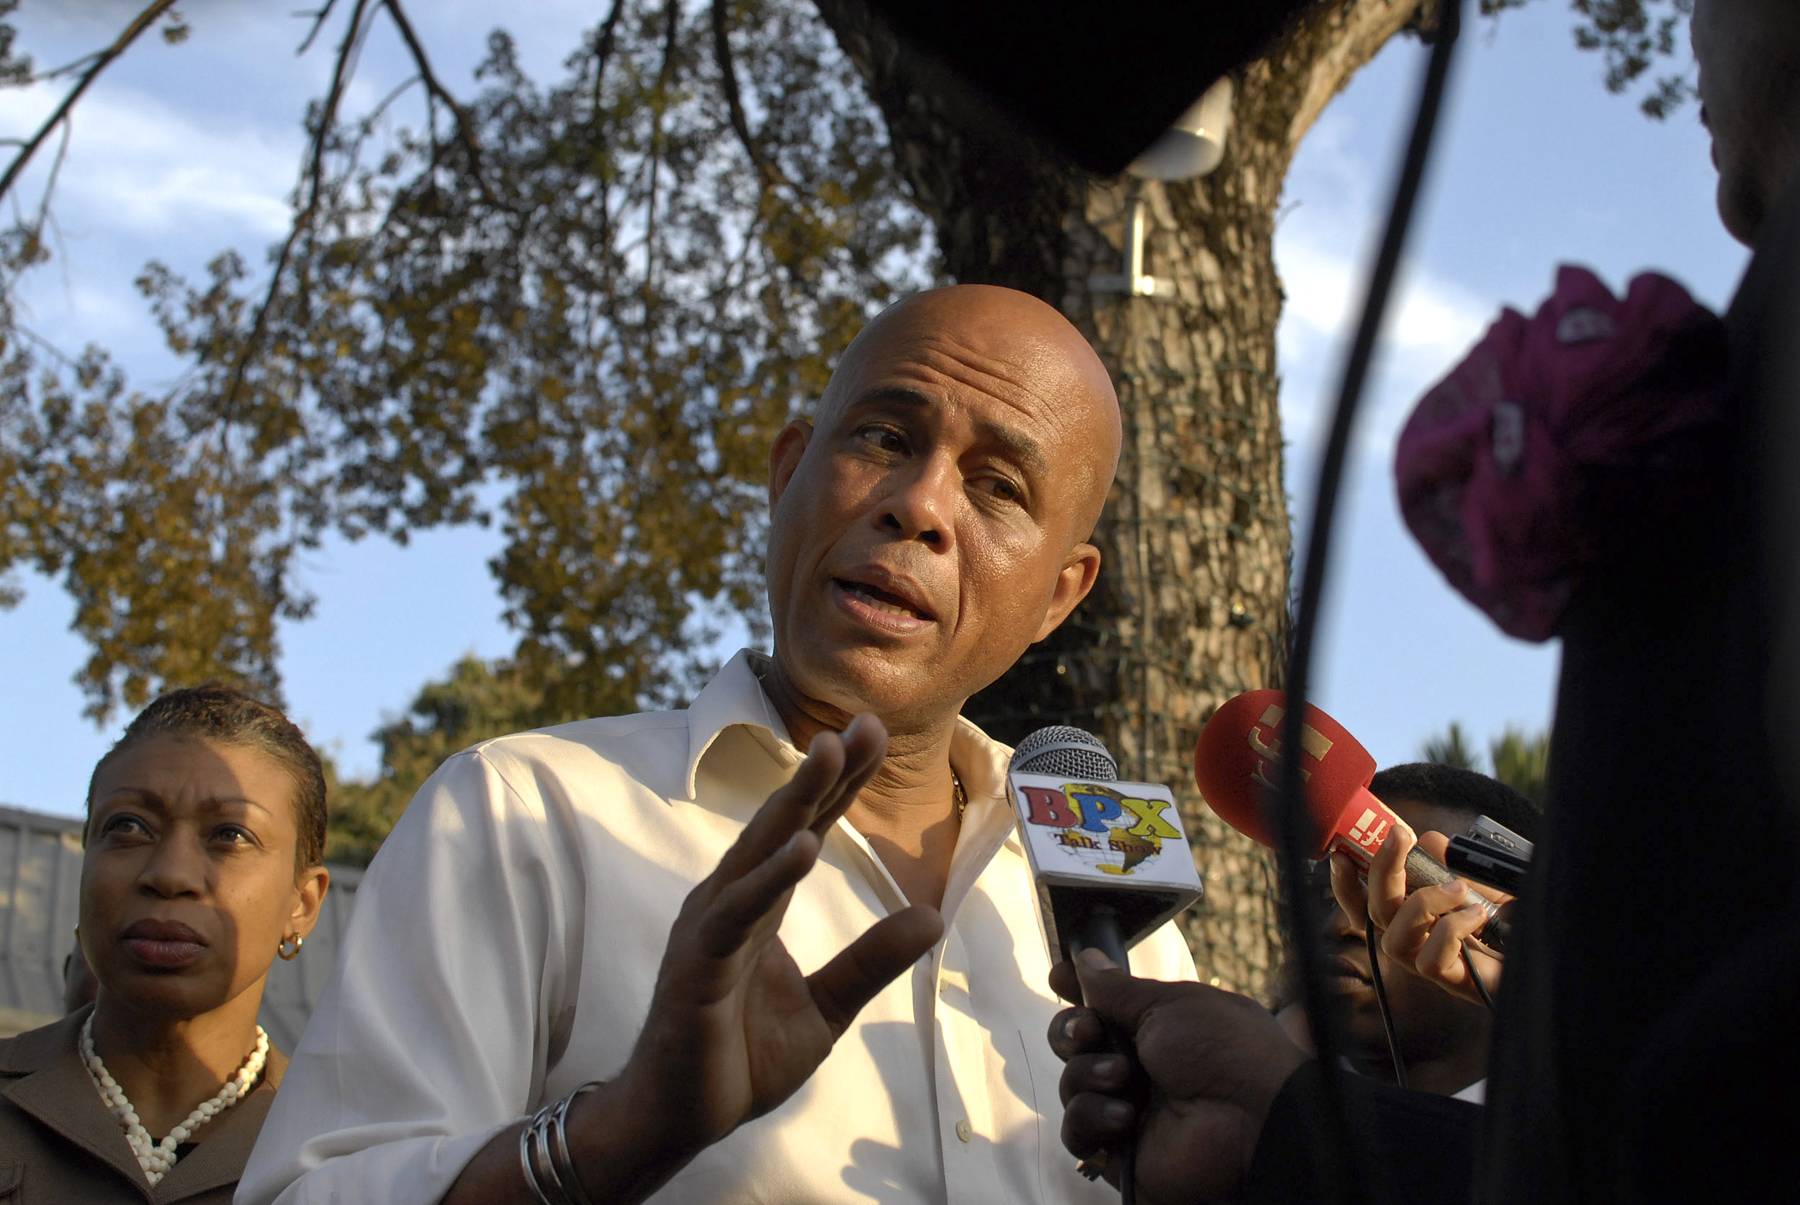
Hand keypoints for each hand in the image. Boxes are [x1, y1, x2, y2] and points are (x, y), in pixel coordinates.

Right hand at [620, 714, 944, 1161]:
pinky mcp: (696, 965)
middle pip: (784, 825)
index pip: (807, 829)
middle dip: (823, 774)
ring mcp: (710, 929)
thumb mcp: (825, 1009)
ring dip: (794, 804)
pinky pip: (737, 914)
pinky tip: (802, 848)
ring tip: (829, 757)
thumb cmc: (739, 1058)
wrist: (677, 1121)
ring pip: (757, 854)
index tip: (875, 734)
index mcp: (760, 905)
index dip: (841, 784)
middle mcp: (730, 902)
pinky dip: (768, 878)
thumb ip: (870, 962)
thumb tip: (933, 917)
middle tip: (861, 724)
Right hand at [1048, 950, 1308, 1204]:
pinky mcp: (1118, 1151)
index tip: (1059, 976)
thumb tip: (1086, 959)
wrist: (1251, 1120)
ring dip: (1087, 1074)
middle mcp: (1139, 1067)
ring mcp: (1127, 1109)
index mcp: (1157, 1028)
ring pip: (1071, 1084)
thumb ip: (1118, 988)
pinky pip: (1077, 1131)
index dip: (1077, 991)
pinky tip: (1123, 1117)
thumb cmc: (1223, 1050)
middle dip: (1071, 1030)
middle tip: (1088, 1032)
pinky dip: (1092, 1117)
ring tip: (1123, 1078)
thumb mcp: (1170, 1004)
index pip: (1102, 1006)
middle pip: (1074, 1043)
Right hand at [1330, 828, 1508, 1005]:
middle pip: (1373, 912)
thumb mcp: (1484, 879)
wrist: (1553, 954)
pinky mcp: (1453, 981)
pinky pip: (1429, 961)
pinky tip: (1477, 917)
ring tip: (1458, 888)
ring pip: (1393, 939)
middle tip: (1402, 837)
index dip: (1345, 883)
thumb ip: (1453, 861)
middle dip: (1382, 870)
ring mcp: (1432, 964)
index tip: (1341, 853)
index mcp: (1415, 917)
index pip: (1365, 903)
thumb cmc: (1517, 919)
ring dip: (1422, 904)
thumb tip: (1427, 841)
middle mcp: (1416, 942)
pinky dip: (1450, 930)